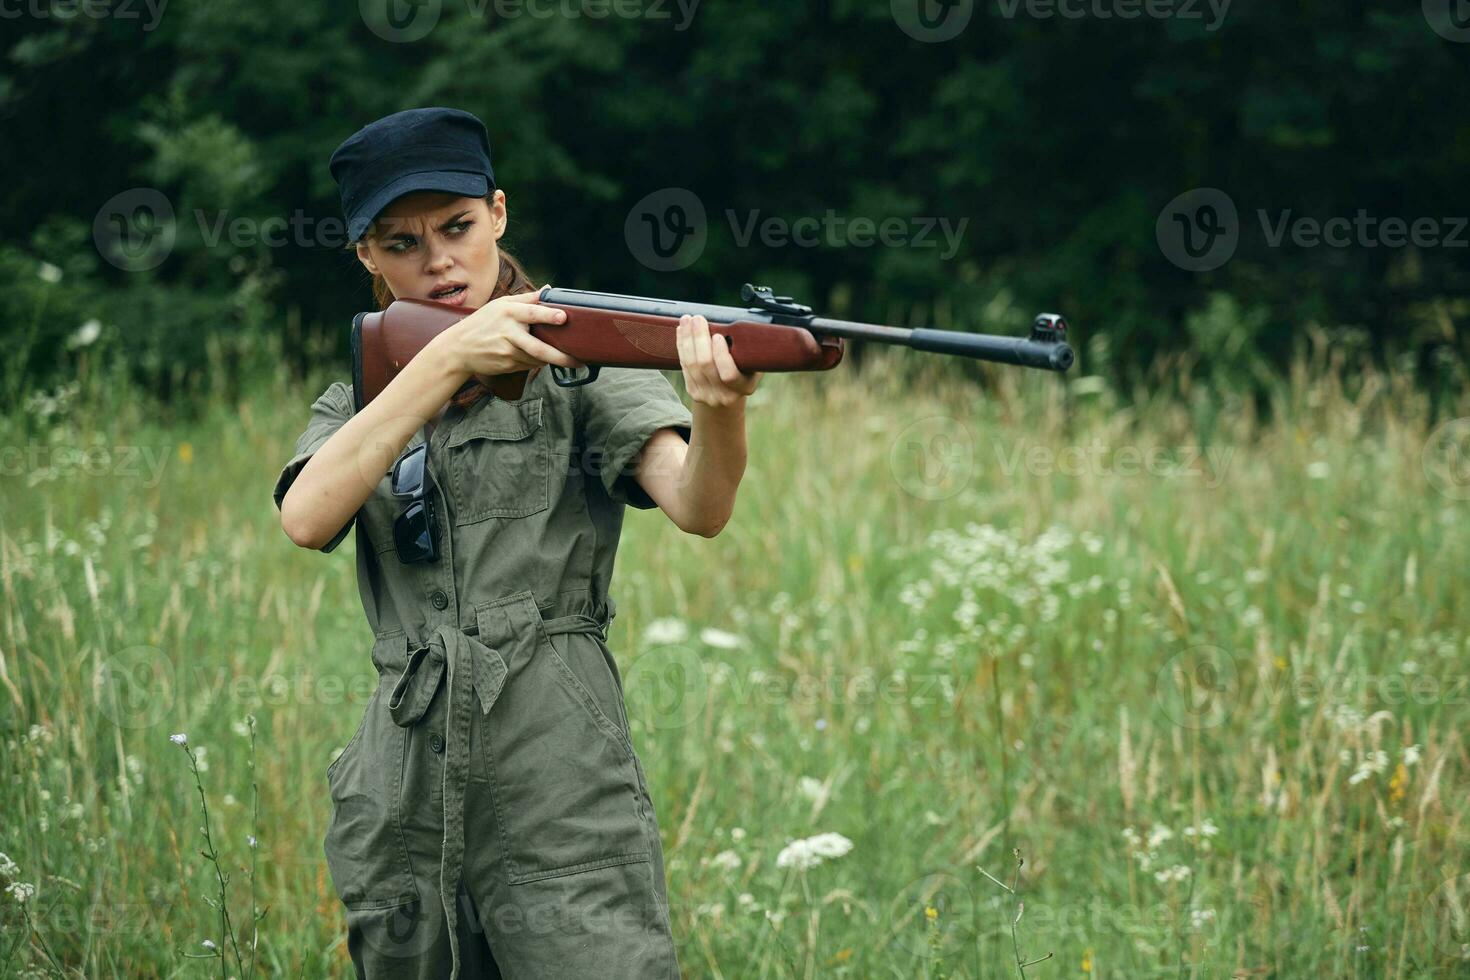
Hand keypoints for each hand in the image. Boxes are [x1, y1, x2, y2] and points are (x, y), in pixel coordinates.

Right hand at [437, 287, 582, 382]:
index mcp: (507, 313)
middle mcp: (508, 333)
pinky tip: (538, 357)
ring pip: (537, 358)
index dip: (549, 315)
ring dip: (551, 359)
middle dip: (560, 356)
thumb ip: (526, 299)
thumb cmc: (481, 323)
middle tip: (578, 361)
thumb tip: (548, 290)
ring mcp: (507, 352)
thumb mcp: (500, 305)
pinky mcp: (507, 365)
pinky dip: (537, 361)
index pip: (531, 313)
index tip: (564, 317)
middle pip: (538, 347)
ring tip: (566, 358)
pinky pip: (529, 365)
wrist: (458, 349)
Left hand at [676, 314, 762, 407]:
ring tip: (687, 320)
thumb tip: (731, 326)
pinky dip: (681, 346)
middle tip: (698, 319)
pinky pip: (684, 366)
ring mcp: (707, 396)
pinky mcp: (693, 392)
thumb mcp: (753, 360)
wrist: (731, 390)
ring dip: (687, 339)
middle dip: (700, 338)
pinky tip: (681, 331)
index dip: (721, 355)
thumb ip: (746, 349)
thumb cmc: (746, 367)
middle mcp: (726, 396)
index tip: (718, 336)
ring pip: (691, 364)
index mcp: (745, 387)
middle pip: (705, 365)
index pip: (729, 374)